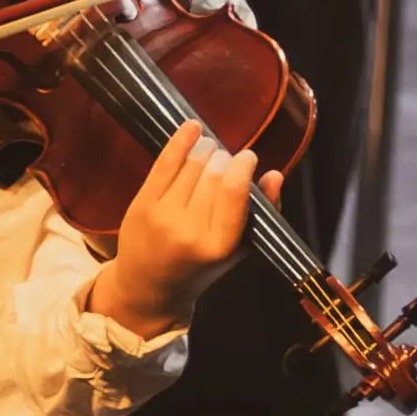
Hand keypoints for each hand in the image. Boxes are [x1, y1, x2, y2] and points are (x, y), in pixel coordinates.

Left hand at [90, 117, 275, 332]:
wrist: (150, 286)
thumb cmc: (202, 268)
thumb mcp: (238, 249)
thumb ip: (263, 213)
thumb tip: (274, 174)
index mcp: (219, 244)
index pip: (233, 190)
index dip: (243, 165)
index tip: (248, 158)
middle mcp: (189, 229)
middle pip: (213, 173)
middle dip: (224, 159)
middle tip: (225, 162)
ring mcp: (162, 216)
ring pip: (191, 165)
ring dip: (205, 150)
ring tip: (209, 154)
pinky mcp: (142, 204)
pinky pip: (164, 162)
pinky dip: (181, 140)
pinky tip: (192, 128)